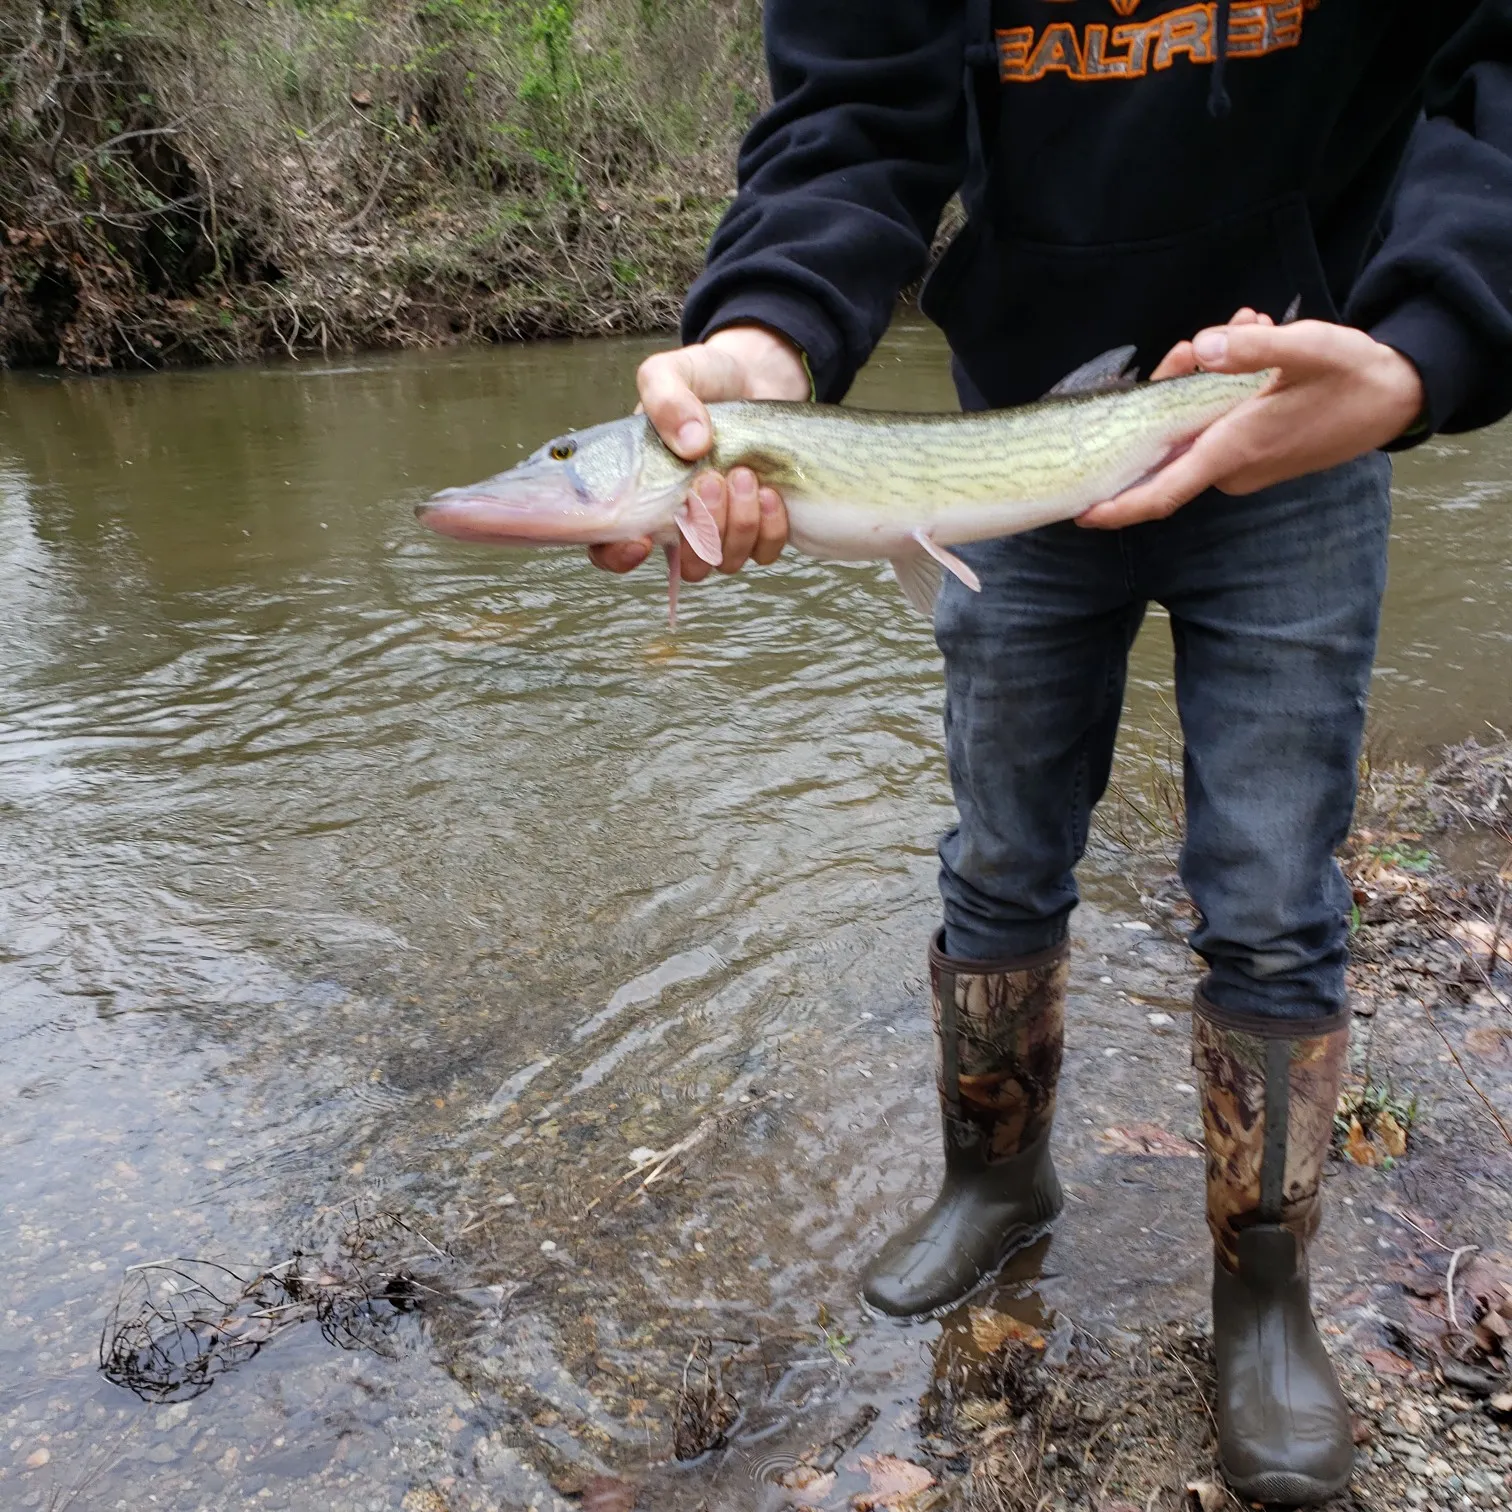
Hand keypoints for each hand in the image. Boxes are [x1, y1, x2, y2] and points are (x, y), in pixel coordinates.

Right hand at [588, 325, 806, 579]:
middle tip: (711, 479)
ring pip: (724, 561)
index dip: (619, 557)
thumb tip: (692, 444)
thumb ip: (665, 398)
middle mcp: (678, 520)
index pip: (610, 548)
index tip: (642, 540)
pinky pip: (764, 553)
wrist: (756, 376)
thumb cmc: (703, 378)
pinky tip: (770, 492)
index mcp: (640, 493)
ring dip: (737, 525)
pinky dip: (769, 528)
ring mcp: (721, 528)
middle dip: (701, 531)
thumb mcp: (671, 373)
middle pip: (685, 564)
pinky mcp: (760, 526)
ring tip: (745, 475)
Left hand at [1076, 306, 1424, 528]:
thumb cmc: (1353, 375)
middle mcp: (1231, 467)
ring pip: (1193, 425)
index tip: (1080, 513)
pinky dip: (1222, 388)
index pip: (1161, 492)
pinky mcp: (1253, 454)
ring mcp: (1242, 464)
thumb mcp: (1308, 348)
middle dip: (1170, 389)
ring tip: (1249, 331)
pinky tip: (1252, 345)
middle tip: (1201, 342)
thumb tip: (1205, 348)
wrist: (1398, 396)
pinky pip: (1215, 425)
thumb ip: (1253, 350)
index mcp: (1233, 450)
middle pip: (1170, 440)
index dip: (1117, 507)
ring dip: (1205, 379)